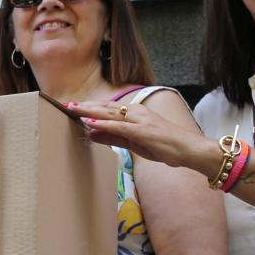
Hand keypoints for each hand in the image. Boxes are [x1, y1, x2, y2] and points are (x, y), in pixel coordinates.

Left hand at [67, 100, 210, 173]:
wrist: (188, 149)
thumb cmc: (164, 146)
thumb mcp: (133, 142)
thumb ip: (113, 137)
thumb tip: (91, 133)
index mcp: (135, 113)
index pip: (108, 109)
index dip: (90, 107)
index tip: (73, 106)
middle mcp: (136, 112)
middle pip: (106, 108)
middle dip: (85, 106)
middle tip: (66, 104)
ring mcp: (140, 120)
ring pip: (110, 114)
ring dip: (90, 111)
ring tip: (73, 109)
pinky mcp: (142, 131)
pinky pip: (120, 126)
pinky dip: (104, 124)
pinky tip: (90, 122)